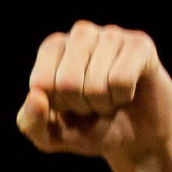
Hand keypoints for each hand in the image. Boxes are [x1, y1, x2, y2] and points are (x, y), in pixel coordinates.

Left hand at [16, 23, 171, 159]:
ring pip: (97, 83)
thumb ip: (30, 123)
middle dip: (81, 107)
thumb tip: (35, 95)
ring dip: (104, 104)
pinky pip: (122, 79)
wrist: (136, 137)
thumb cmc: (90, 129)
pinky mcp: (140, 45)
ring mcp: (112, 35)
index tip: (69, 105)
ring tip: (111, 99)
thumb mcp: (51, 136)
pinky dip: (123, 97)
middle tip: (93, 105)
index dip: (57, 106)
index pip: (41, 82)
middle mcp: (81, 33)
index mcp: (53, 47)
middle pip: (67, 82)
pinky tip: (128, 93)